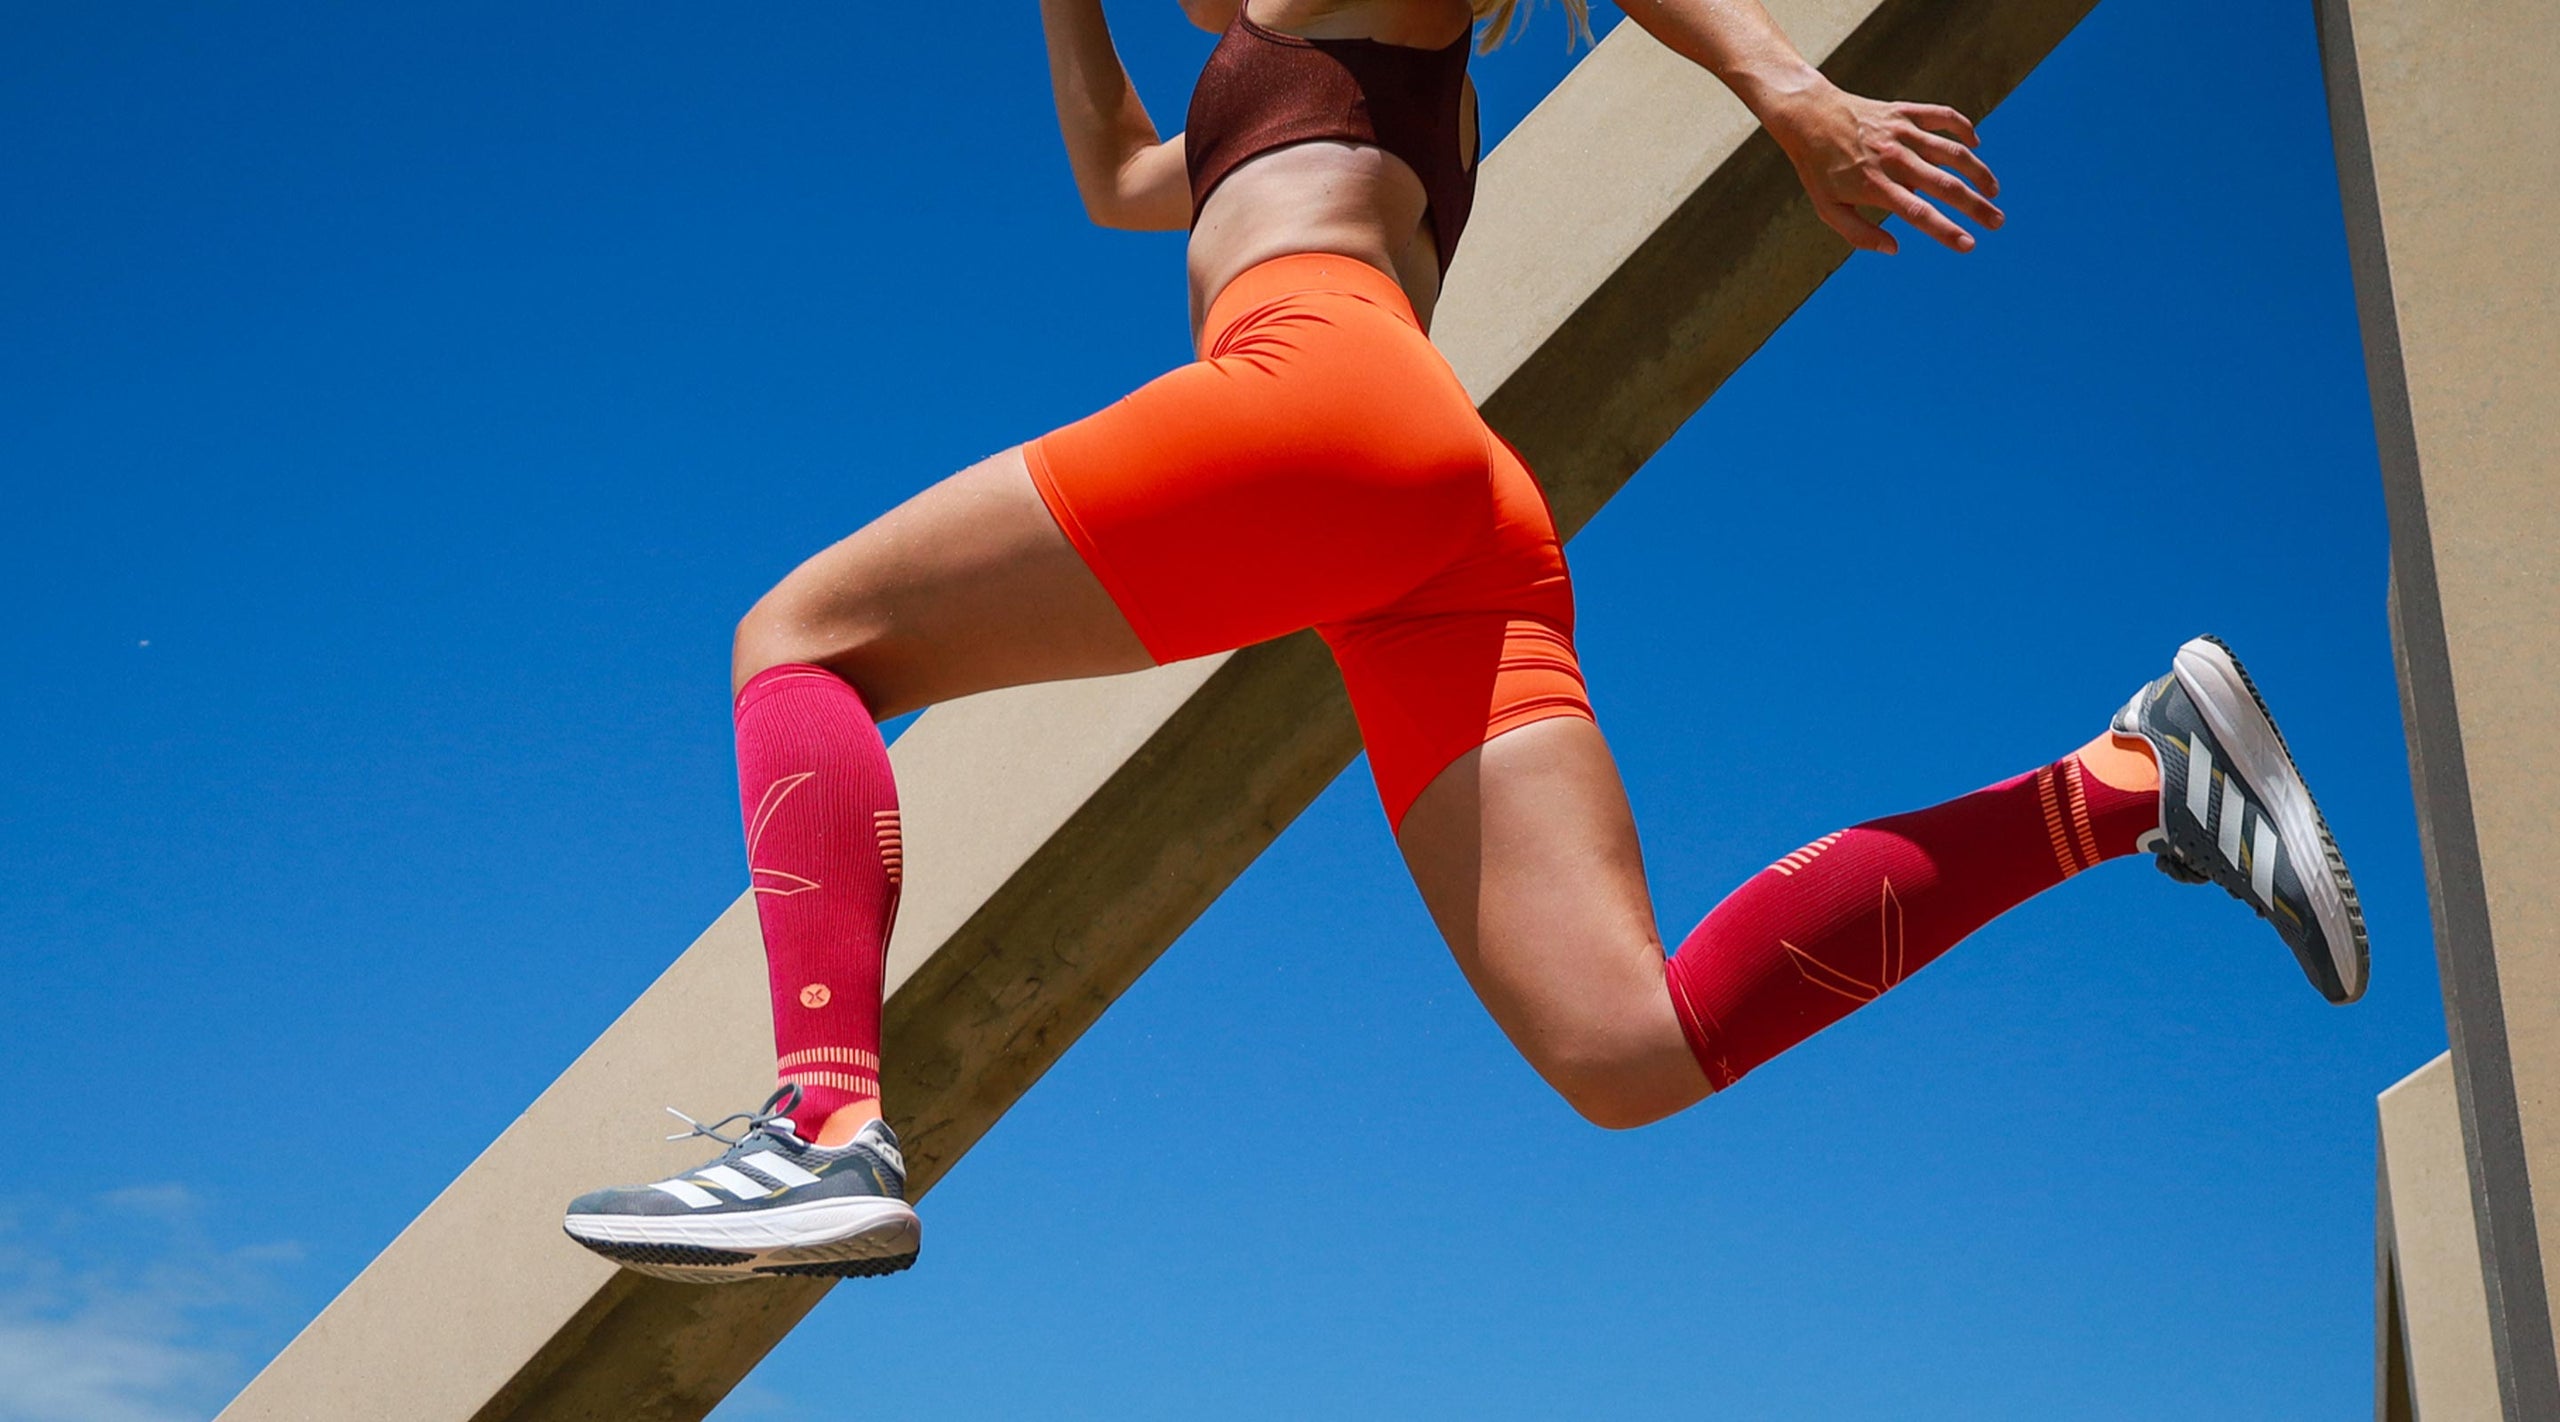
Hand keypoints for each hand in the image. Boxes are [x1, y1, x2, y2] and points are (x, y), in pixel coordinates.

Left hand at [1759, 80, 2002, 253]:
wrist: (1808, 116)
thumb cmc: (1818, 168)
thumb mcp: (1827, 209)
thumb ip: (1859, 234)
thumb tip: (1894, 249)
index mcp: (1875, 186)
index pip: (1919, 213)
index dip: (1946, 231)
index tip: (1969, 245)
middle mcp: (1893, 158)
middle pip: (1945, 185)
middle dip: (1976, 206)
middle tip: (1997, 222)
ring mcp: (1902, 132)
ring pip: (1953, 152)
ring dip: (1979, 172)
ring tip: (1994, 191)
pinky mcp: (1905, 112)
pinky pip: (1943, 117)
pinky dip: (1963, 128)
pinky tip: (1975, 144)